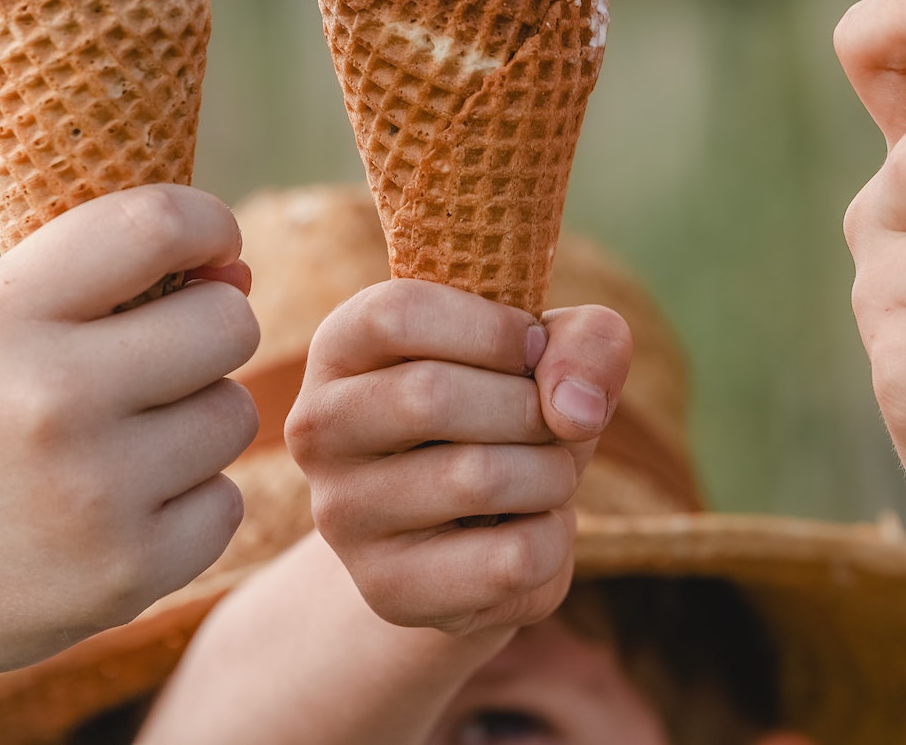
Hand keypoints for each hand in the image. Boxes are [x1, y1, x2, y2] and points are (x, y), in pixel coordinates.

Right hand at [0, 184, 260, 743]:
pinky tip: (118, 511)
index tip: (205, 245)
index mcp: (4, 315)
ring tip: (115, 445)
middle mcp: (51, 399)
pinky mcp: (124, 576)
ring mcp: (92, 494)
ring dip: (194, 422)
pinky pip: (225, 503)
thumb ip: (110, 280)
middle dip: (206, 332)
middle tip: (149, 363)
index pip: (159, 225)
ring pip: (233, 414)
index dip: (206, 225)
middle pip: (227, 323)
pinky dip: (188, 506)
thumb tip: (239, 270)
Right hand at [286, 282, 631, 635]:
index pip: (395, 314)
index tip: (533, 348)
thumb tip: (576, 409)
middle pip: (431, 395)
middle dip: (529, 406)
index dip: (490, 328)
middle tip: (549, 422)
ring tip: (542, 476)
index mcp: (343, 347)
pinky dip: (555, 539)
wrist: (478, 533)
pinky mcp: (388, 591)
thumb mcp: (553, 356)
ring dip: (551, 472)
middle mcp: (319, 429)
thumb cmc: (509, 416)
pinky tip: (529, 531)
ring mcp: (342, 517)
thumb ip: (586, 342)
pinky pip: (510, 559)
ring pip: (477, 477)